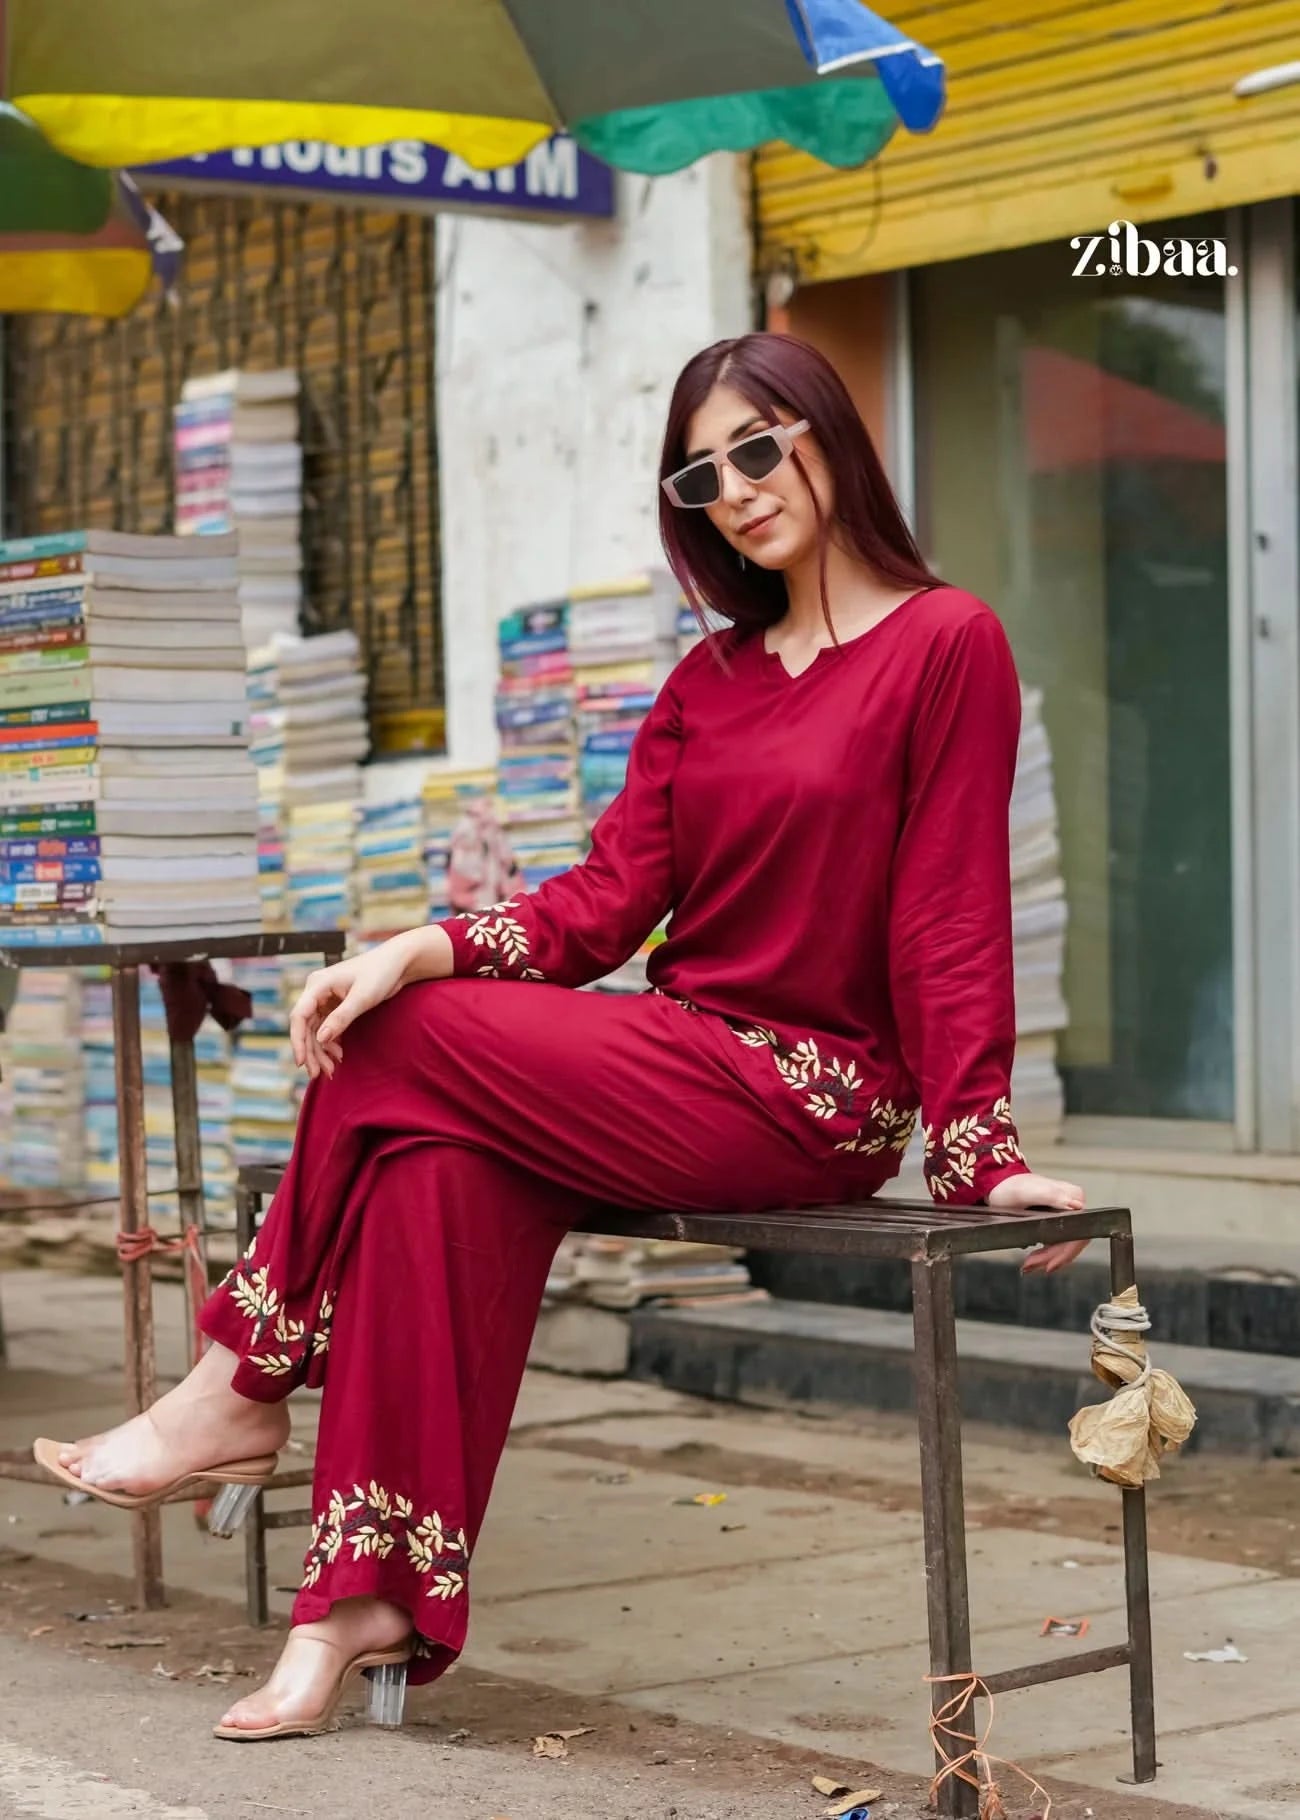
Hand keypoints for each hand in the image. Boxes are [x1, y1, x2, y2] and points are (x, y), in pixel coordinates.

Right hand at [289, 939, 411, 1078]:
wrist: (398, 962)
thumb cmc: (380, 973)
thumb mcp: (362, 998)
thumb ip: (341, 1018)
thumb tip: (321, 1039)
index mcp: (317, 984)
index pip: (299, 1016)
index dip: (298, 1041)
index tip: (301, 1063)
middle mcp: (317, 991)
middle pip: (305, 1027)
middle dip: (311, 1051)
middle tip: (319, 1074)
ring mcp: (325, 998)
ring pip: (315, 1030)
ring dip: (321, 1051)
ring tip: (330, 1070)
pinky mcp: (336, 1005)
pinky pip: (327, 1028)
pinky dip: (331, 1043)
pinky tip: (338, 1056)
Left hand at [986, 1170, 1088, 1274]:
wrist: (997, 1185)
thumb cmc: (1009, 1186)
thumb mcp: (1028, 1191)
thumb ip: (1053, 1195)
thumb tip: (1075, 1205)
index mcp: (1073, 1197)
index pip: (1080, 1232)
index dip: (1067, 1252)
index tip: (1050, 1264)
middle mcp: (1073, 1206)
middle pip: (1071, 1242)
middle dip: (1051, 1258)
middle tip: (1029, 1266)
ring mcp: (1065, 1215)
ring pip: (1064, 1246)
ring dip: (1047, 1259)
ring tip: (1028, 1266)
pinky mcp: (1055, 1223)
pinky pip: (1057, 1244)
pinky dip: (1045, 1255)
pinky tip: (1032, 1260)